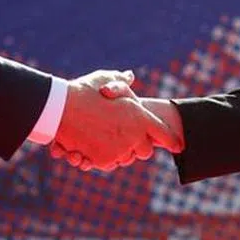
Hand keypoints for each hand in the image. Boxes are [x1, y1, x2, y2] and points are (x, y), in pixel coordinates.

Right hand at [51, 69, 182, 171]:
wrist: (60, 108)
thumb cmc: (83, 91)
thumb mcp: (104, 79)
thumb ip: (120, 80)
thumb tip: (130, 75)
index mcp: (139, 116)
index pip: (163, 132)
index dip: (172, 139)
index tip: (179, 145)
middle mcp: (133, 135)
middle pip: (145, 151)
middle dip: (139, 147)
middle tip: (128, 138)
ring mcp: (118, 150)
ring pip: (125, 158)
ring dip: (119, 152)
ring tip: (105, 139)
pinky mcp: (102, 161)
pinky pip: (108, 164)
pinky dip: (102, 157)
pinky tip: (93, 146)